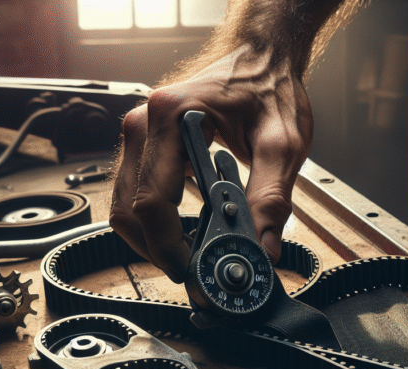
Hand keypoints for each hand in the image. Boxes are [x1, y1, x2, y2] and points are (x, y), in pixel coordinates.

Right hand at [109, 44, 312, 281]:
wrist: (261, 58)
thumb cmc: (268, 88)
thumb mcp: (283, 144)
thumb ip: (272, 198)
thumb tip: (262, 248)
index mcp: (171, 116)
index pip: (152, 199)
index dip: (167, 244)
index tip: (191, 269)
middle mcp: (144, 122)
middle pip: (129, 208)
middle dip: (157, 249)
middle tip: (193, 271)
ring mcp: (139, 133)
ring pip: (124, 206)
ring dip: (152, 239)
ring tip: (191, 255)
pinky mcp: (144, 144)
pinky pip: (134, 194)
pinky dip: (153, 221)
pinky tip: (185, 232)